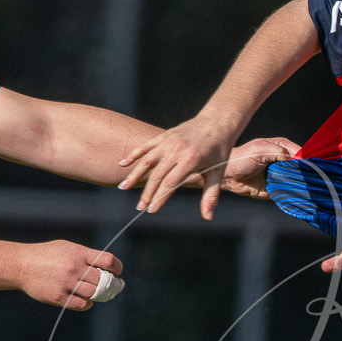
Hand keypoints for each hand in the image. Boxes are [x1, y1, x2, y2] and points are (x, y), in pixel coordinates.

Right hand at [19, 241, 124, 311]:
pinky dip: (87, 303)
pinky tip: (83, 299)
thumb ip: (86, 256)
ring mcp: (66, 283)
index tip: (117, 272)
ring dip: (99, 295)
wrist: (21, 265)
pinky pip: (83, 304)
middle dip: (111, 284)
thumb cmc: (47, 255)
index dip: (117, 268)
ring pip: (95, 294)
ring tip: (96, 292)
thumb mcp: (67, 247)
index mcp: (78, 253)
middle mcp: (74, 268)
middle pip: (104, 281)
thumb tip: (108, 267)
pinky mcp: (59, 297)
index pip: (108, 261)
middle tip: (112, 286)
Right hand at [118, 116, 232, 217]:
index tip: (152, 210)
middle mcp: (177, 150)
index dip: (160, 197)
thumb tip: (208, 218)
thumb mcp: (218, 173)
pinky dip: (134, 154)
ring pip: (147, 160)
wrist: (217, 122)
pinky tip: (122, 164)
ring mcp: (169, 141)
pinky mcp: (165, 135)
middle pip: (157, 175)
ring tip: (123, 188)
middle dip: (148, 193)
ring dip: (134, 174)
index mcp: (190, 159)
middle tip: (140, 207)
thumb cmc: (219, 151)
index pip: (170, 183)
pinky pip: (146, 146)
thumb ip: (210, 196)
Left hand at [222, 136, 299, 198]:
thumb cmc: (241, 159)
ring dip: (299, 183)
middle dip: (304, 173)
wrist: (229, 176)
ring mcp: (282, 174)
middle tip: (304, 179)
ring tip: (298, 187)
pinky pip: (289, 190)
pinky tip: (292, 193)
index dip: (306, 160)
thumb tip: (296, 158)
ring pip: (298, 179)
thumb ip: (278, 152)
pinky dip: (292, 192)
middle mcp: (284, 160)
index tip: (308, 168)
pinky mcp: (278, 187)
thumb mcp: (260, 150)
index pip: (301, 153)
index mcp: (282, 147)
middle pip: (302, 167)